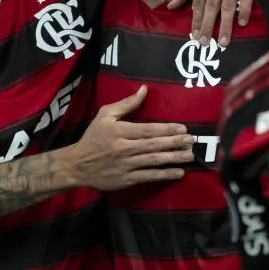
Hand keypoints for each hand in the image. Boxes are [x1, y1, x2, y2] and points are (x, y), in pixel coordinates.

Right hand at [61, 86, 192, 189]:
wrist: (77, 165)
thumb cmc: (93, 137)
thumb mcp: (105, 115)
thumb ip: (126, 104)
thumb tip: (144, 89)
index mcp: (119, 131)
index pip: (147, 130)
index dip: (166, 129)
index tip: (183, 128)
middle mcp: (124, 148)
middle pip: (153, 145)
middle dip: (174, 143)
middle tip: (192, 141)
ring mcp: (126, 165)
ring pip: (153, 161)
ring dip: (173, 158)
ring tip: (189, 156)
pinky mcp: (127, 179)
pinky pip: (148, 177)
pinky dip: (164, 175)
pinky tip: (178, 173)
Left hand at [169, 0, 263, 47]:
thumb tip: (171, 6)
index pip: (197, 0)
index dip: (196, 19)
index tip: (195, 35)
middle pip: (211, 4)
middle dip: (208, 25)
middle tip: (206, 43)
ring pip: (228, 2)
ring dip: (225, 23)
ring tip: (224, 40)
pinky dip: (244, 8)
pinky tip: (242, 22)